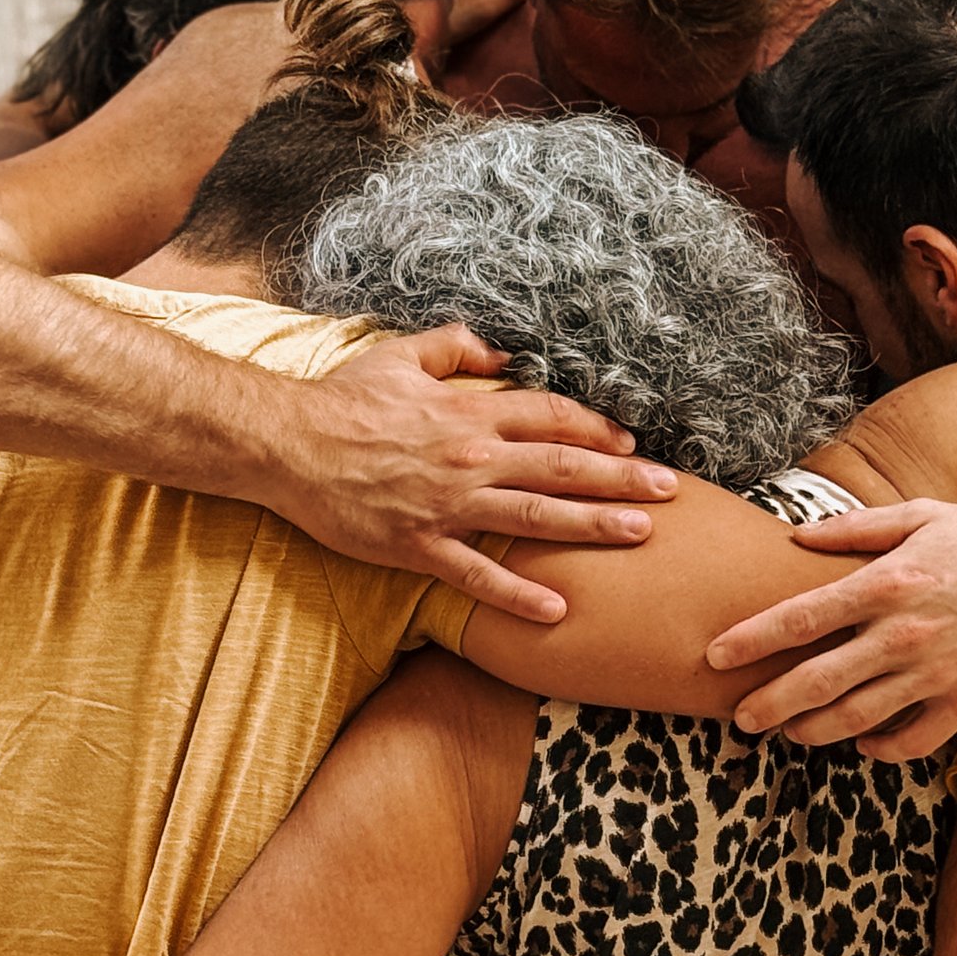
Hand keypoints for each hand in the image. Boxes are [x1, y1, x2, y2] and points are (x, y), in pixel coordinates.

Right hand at [270, 328, 675, 626]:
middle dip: (622, 477)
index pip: (552, 416)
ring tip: (641, 534)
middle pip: (563, 465)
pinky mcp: (419, 545)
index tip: (632, 442)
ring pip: (536, 515)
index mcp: (469, 412)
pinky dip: (518, 594)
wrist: (286, 443)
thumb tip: (501, 352)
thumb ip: (456, 345)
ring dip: (593, 525)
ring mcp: (448, 504)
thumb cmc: (342, 399)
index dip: (598, 428)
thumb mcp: (401, 354)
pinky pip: (478, 573)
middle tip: (670, 491)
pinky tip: (557, 610)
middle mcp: (470, 457)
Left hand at [708, 498, 956, 754]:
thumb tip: (798, 537)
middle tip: (738, 718)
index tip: (713, 655)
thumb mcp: (926, 515)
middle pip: (815, 681)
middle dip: (768, 705)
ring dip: (812, 732)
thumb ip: (859, 528)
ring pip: (855, 719)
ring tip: (788, 734)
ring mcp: (936, 673)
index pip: (799, 618)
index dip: (750, 640)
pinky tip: (861, 743)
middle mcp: (904, 633)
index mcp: (887, 582)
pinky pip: (910, 740)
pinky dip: (879, 748)